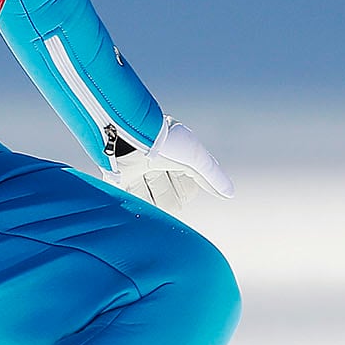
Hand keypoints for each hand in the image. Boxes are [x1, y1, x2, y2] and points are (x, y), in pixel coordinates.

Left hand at [108, 118, 233, 210]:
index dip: (186, 189)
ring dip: (150, 205)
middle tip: (167, 202)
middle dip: (167, 198)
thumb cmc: (164, 140)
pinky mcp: (116, 176)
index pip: (185, 182)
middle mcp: (153, 163)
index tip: (184, 188)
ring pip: (145, 196)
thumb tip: (229, 193)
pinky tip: (137, 212)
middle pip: (165, 191)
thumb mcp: (195, 158)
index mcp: (173, 156)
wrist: (128, 131)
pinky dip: (131, 206)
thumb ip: (212, 176)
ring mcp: (134, 169)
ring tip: (153, 211)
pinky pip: (124, 196)